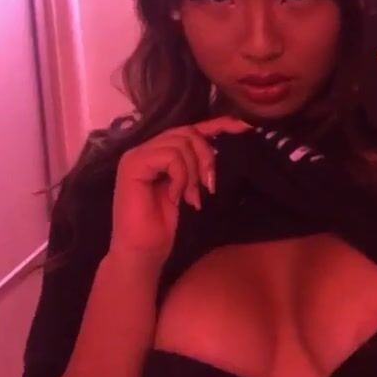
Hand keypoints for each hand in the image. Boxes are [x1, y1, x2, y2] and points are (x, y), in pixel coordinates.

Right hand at [111, 115, 251, 268]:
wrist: (143, 251)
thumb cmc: (163, 225)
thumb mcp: (187, 188)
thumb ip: (194, 166)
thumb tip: (216, 148)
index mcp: (158, 151)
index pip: (191, 129)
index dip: (218, 124)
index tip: (244, 126)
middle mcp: (145, 148)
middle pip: (188, 132)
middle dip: (206, 157)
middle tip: (208, 186)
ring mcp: (137, 155)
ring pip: (181, 144)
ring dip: (193, 172)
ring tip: (189, 196)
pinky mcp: (133, 165)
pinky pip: (170, 157)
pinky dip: (180, 177)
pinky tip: (175, 197)